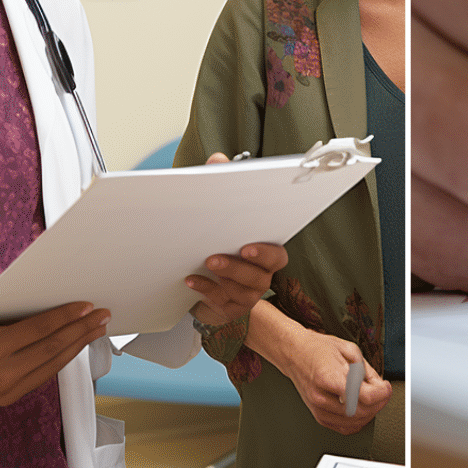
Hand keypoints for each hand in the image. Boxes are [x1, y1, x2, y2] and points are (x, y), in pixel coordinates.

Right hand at [0, 301, 109, 405]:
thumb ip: (19, 319)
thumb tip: (57, 311)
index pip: (41, 329)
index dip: (67, 316)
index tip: (86, 306)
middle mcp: (2, 373)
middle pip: (52, 349)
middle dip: (81, 330)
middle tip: (100, 317)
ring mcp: (6, 389)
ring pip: (52, 366)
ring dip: (77, 346)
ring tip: (94, 330)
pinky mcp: (8, 397)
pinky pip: (42, 376)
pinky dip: (60, 360)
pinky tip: (73, 348)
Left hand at [180, 153, 289, 324]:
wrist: (206, 279)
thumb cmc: (220, 243)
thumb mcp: (219, 213)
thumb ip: (222, 184)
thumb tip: (218, 160)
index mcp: (264, 254)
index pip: (277, 254)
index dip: (266, 251)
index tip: (248, 245)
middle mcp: (260, 276)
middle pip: (260, 275)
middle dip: (240, 266)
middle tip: (220, 255)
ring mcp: (245, 294)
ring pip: (242, 290)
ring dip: (224, 275)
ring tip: (206, 263)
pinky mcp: (228, 307)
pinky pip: (220, 300)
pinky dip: (205, 289)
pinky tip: (190, 280)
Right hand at [261, 319, 389, 433]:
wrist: (294, 354)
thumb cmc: (317, 349)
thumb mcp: (348, 349)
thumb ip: (366, 369)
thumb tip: (378, 385)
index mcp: (329, 377)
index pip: (365, 396)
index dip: (382, 393)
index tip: (386, 387)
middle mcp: (322, 396)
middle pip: (362, 411)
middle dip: (378, 403)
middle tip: (381, 391)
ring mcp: (318, 409)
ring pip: (354, 422)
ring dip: (369, 413)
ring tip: (371, 399)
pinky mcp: (318, 416)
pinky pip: (344, 428)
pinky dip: (357, 422)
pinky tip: (360, 410)